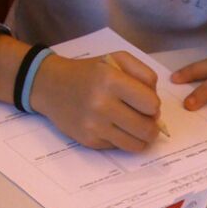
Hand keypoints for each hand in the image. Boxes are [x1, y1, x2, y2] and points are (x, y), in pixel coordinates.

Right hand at [30, 52, 161, 151]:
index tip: (145, 102)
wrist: (50, 85)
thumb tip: (156, 106)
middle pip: (147, 129)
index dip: (153, 105)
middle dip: (151, 125)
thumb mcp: (117, 60)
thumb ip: (144, 75)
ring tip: (134, 125)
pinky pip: (120, 147)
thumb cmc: (89, 72)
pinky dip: (123, 140)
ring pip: (137, 144)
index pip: (152, 105)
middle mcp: (101, 104)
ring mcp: (94, 125)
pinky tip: (114, 127)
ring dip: (141, 137)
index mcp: (110, 80)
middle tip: (144, 118)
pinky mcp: (89, 140)